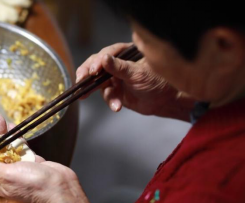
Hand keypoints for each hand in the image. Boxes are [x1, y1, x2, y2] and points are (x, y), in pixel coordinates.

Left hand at [0, 115, 82, 202]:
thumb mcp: (7, 176)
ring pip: (6, 146)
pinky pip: (19, 146)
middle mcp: (6, 174)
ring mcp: (19, 166)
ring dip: (1, 132)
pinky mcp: (30, 160)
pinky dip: (14, 136)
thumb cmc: (34, 184)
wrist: (59, 187)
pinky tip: (11, 125)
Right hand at [76, 43, 195, 120]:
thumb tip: (103, 59)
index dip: (97, 61)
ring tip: (104, 100)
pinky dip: (111, 101)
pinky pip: (107, 95)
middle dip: (88, 74)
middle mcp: (118, 63)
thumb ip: (119, 67)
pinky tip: (117, 106)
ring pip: (99, 83)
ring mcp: (115, 77)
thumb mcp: (137, 73)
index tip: (93, 71)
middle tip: (81, 80)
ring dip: (101, 92)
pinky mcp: (115, 91)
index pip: (107, 53)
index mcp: (125, 53)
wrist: (164, 101)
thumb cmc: (156, 81)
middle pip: (97, 65)